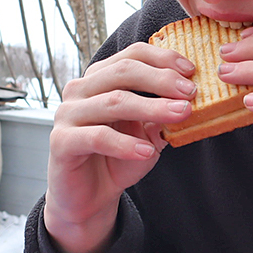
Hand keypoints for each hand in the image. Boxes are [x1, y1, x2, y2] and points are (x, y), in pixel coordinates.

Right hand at [43, 41, 195, 252]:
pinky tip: (147, 151)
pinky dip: (125, 143)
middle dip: (161, 80)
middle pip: (124, 72)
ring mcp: (67, 113)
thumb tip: (191, 97)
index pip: (132, 55)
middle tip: (190, 92)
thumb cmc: (118, 159)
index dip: (163, 59)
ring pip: (113, 101)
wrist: (89, 198)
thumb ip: (163, 114)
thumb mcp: (147, 132)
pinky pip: (97, 136)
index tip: (191, 71)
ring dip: (151, 108)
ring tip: (180, 115)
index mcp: (100, 78)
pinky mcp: (61, 141)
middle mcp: (80, 89)